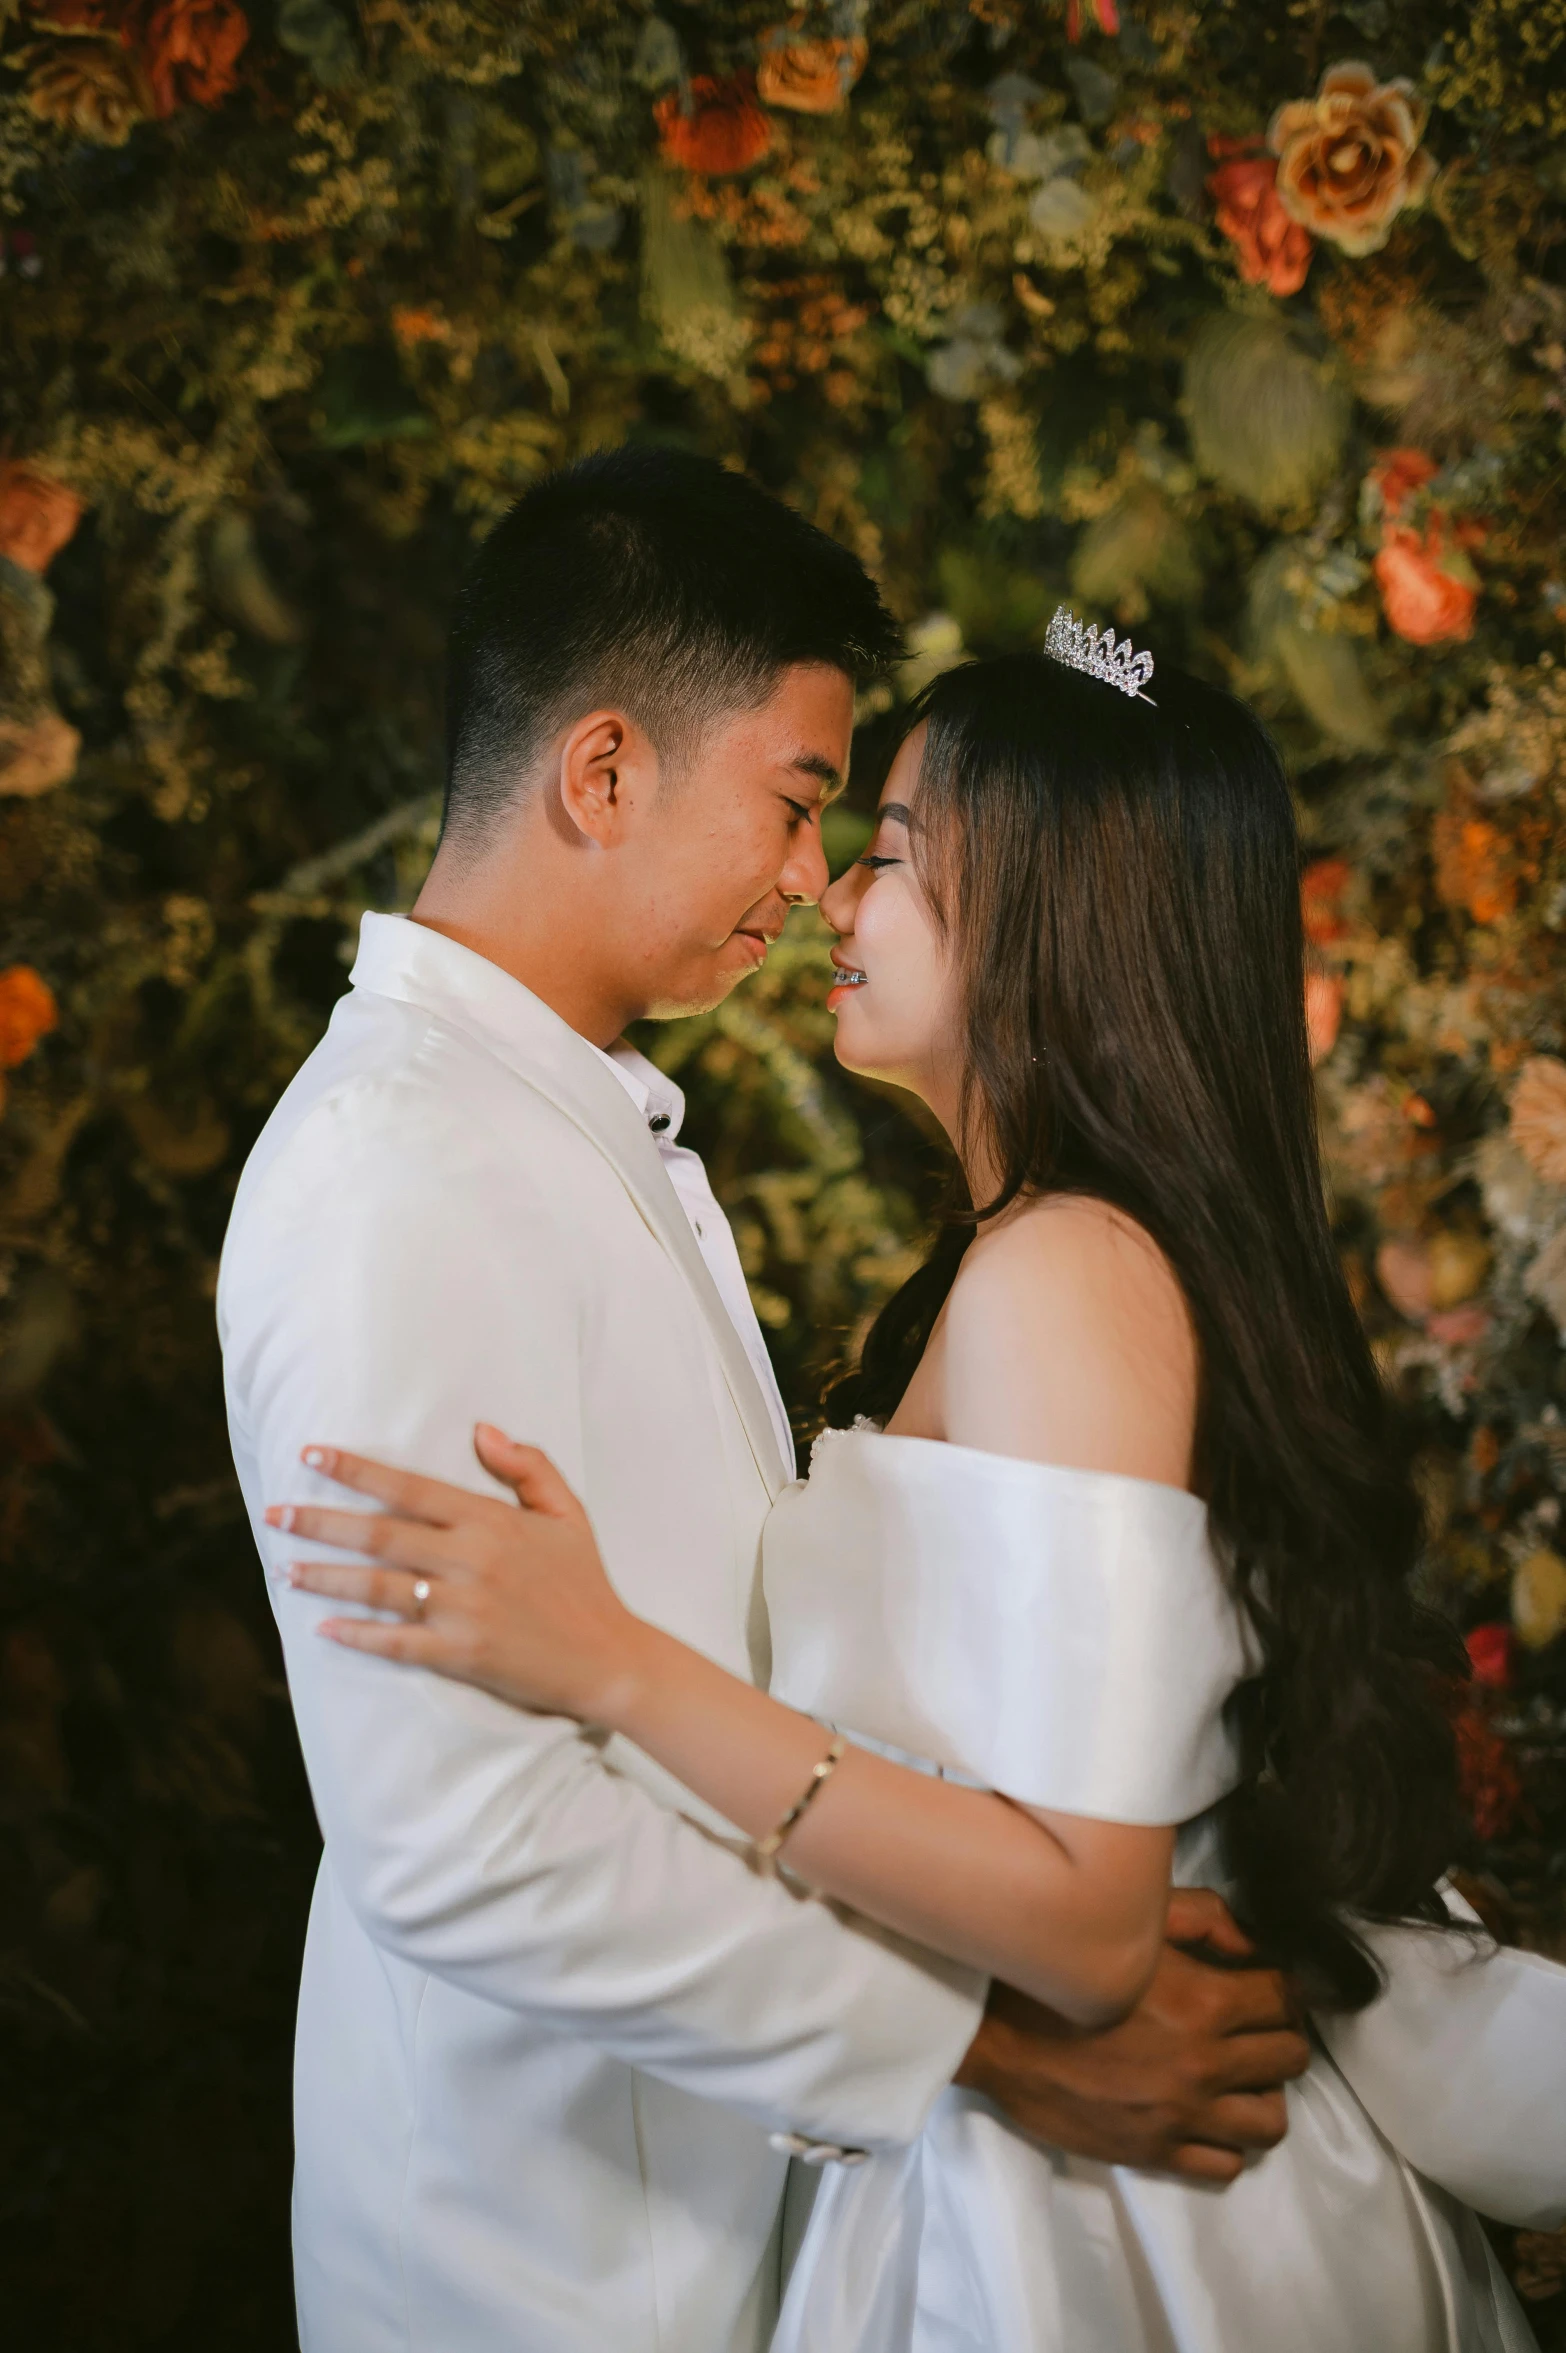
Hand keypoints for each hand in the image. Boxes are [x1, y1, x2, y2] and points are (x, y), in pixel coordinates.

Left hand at [267, 1427, 644, 1721]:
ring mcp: (463, 1610)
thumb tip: (482, 1429)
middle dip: (318, 1521)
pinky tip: (323, 1629)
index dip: (355, 1469)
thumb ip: (528, 1465)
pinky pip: (395, 1643)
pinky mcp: (460, 1654)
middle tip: (274, 1513)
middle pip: (377, 1534)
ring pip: (376, 1587)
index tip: (311, 1455)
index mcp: (491, 1520)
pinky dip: (356, 1636)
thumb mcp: (567, 1512)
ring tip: (285, 1569)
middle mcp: (470, 1560)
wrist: (609, 1658)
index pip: (408, 1486)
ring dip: (324, 1577)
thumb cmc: (585, 1582)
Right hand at [954, 1888, 1309, 2184]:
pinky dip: (1228, 2141)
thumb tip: (1252, 1945)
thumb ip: (1205, 1918)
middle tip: (1253, 2026)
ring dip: (1263, 2093)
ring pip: (1270, 2122)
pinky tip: (1207, 2113)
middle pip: (1289, 2058)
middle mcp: (1204, 2064)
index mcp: (1204, 2001)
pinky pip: (1226, 2165)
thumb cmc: (1064, 1965)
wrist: (995, 2029)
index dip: (1281, 1988)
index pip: (1285, 1999)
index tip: (1264, 1986)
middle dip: (1279, 2035)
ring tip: (1238, 2076)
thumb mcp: (1134, 1917)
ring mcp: (1181, 2116)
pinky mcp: (1154, 2152)